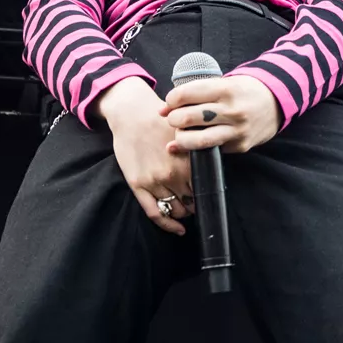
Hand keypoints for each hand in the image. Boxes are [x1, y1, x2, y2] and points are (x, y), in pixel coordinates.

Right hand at [103, 80, 195, 237]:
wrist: (131, 113)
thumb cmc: (160, 121)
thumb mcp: (186, 134)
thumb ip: (198, 154)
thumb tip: (211, 173)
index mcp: (188, 161)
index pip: (205, 189)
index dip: (208, 195)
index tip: (209, 197)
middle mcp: (173, 174)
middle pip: (193, 202)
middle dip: (197, 205)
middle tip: (197, 203)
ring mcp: (154, 182)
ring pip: (176, 210)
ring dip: (184, 213)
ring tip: (186, 210)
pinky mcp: (138, 185)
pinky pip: (155, 213)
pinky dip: (168, 225)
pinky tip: (177, 229)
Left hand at [158, 74, 281, 154]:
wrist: (276, 102)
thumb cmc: (243, 90)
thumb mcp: (223, 83)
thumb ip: (196, 93)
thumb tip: (164, 109)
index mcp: (225, 89)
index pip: (186, 94)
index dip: (171, 100)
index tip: (170, 103)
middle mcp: (231, 110)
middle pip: (187, 118)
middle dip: (173, 120)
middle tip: (173, 119)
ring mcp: (236, 130)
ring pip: (197, 140)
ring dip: (181, 138)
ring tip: (179, 134)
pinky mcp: (239, 146)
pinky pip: (211, 149)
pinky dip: (196, 148)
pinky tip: (191, 144)